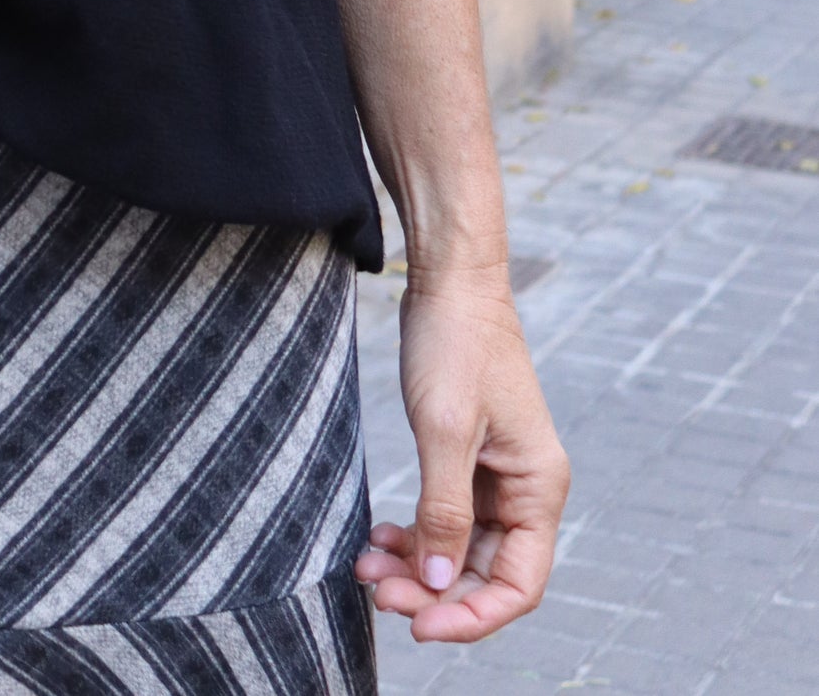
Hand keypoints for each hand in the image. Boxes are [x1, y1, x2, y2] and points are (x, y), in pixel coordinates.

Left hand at [356, 266, 568, 642]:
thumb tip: (438, 584)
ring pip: (460, 550)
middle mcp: (525, 490)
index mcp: (537, 487)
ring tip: (366, 566)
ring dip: (417, 567)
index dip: (471, 616)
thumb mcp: (444, 429)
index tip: (419, 625)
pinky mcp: (468, 460)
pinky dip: (415, 535)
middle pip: (485, 573)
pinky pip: (445, 519)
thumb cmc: (456, 343)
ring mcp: (496, 477)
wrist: (449, 279)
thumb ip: (443, 510)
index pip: (518, 586)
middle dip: (433, 592)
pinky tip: (379, 537)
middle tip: (377, 592)